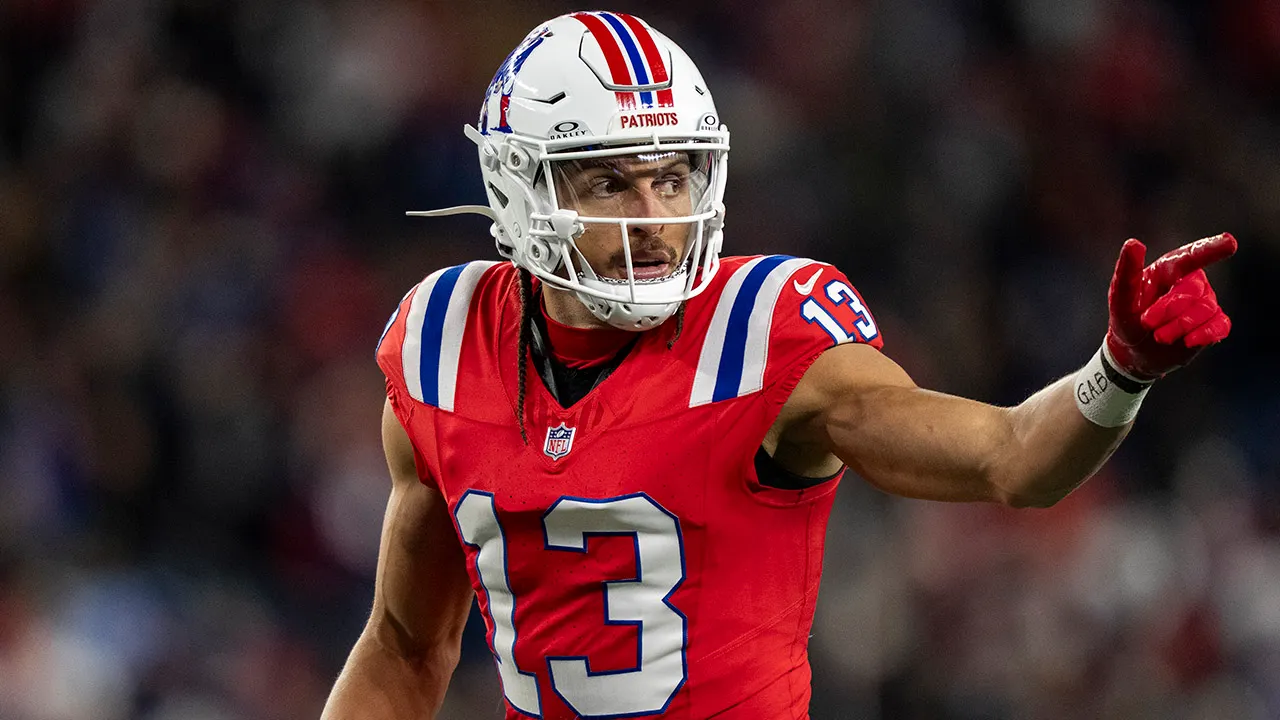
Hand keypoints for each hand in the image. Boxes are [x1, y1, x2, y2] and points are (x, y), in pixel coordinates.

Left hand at [1105, 233, 1236, 380]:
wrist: (1134, 352)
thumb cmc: (1127, 319)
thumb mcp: (1120, 298)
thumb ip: (1126, 271)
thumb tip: (1133, 242)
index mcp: (1169, 269)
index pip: (1191, 256)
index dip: (1210, 249)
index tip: (1230, 243)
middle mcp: (1191, 282)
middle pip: (1193, 290)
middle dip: (1168, 309)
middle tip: (1147, 323)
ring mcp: (1205, 303)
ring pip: (1205, 309)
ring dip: (1179, 326)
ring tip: (1159, 336)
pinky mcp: (1214, 324)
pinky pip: (1220, 325)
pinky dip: (1205, 334)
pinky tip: (1188, 341)